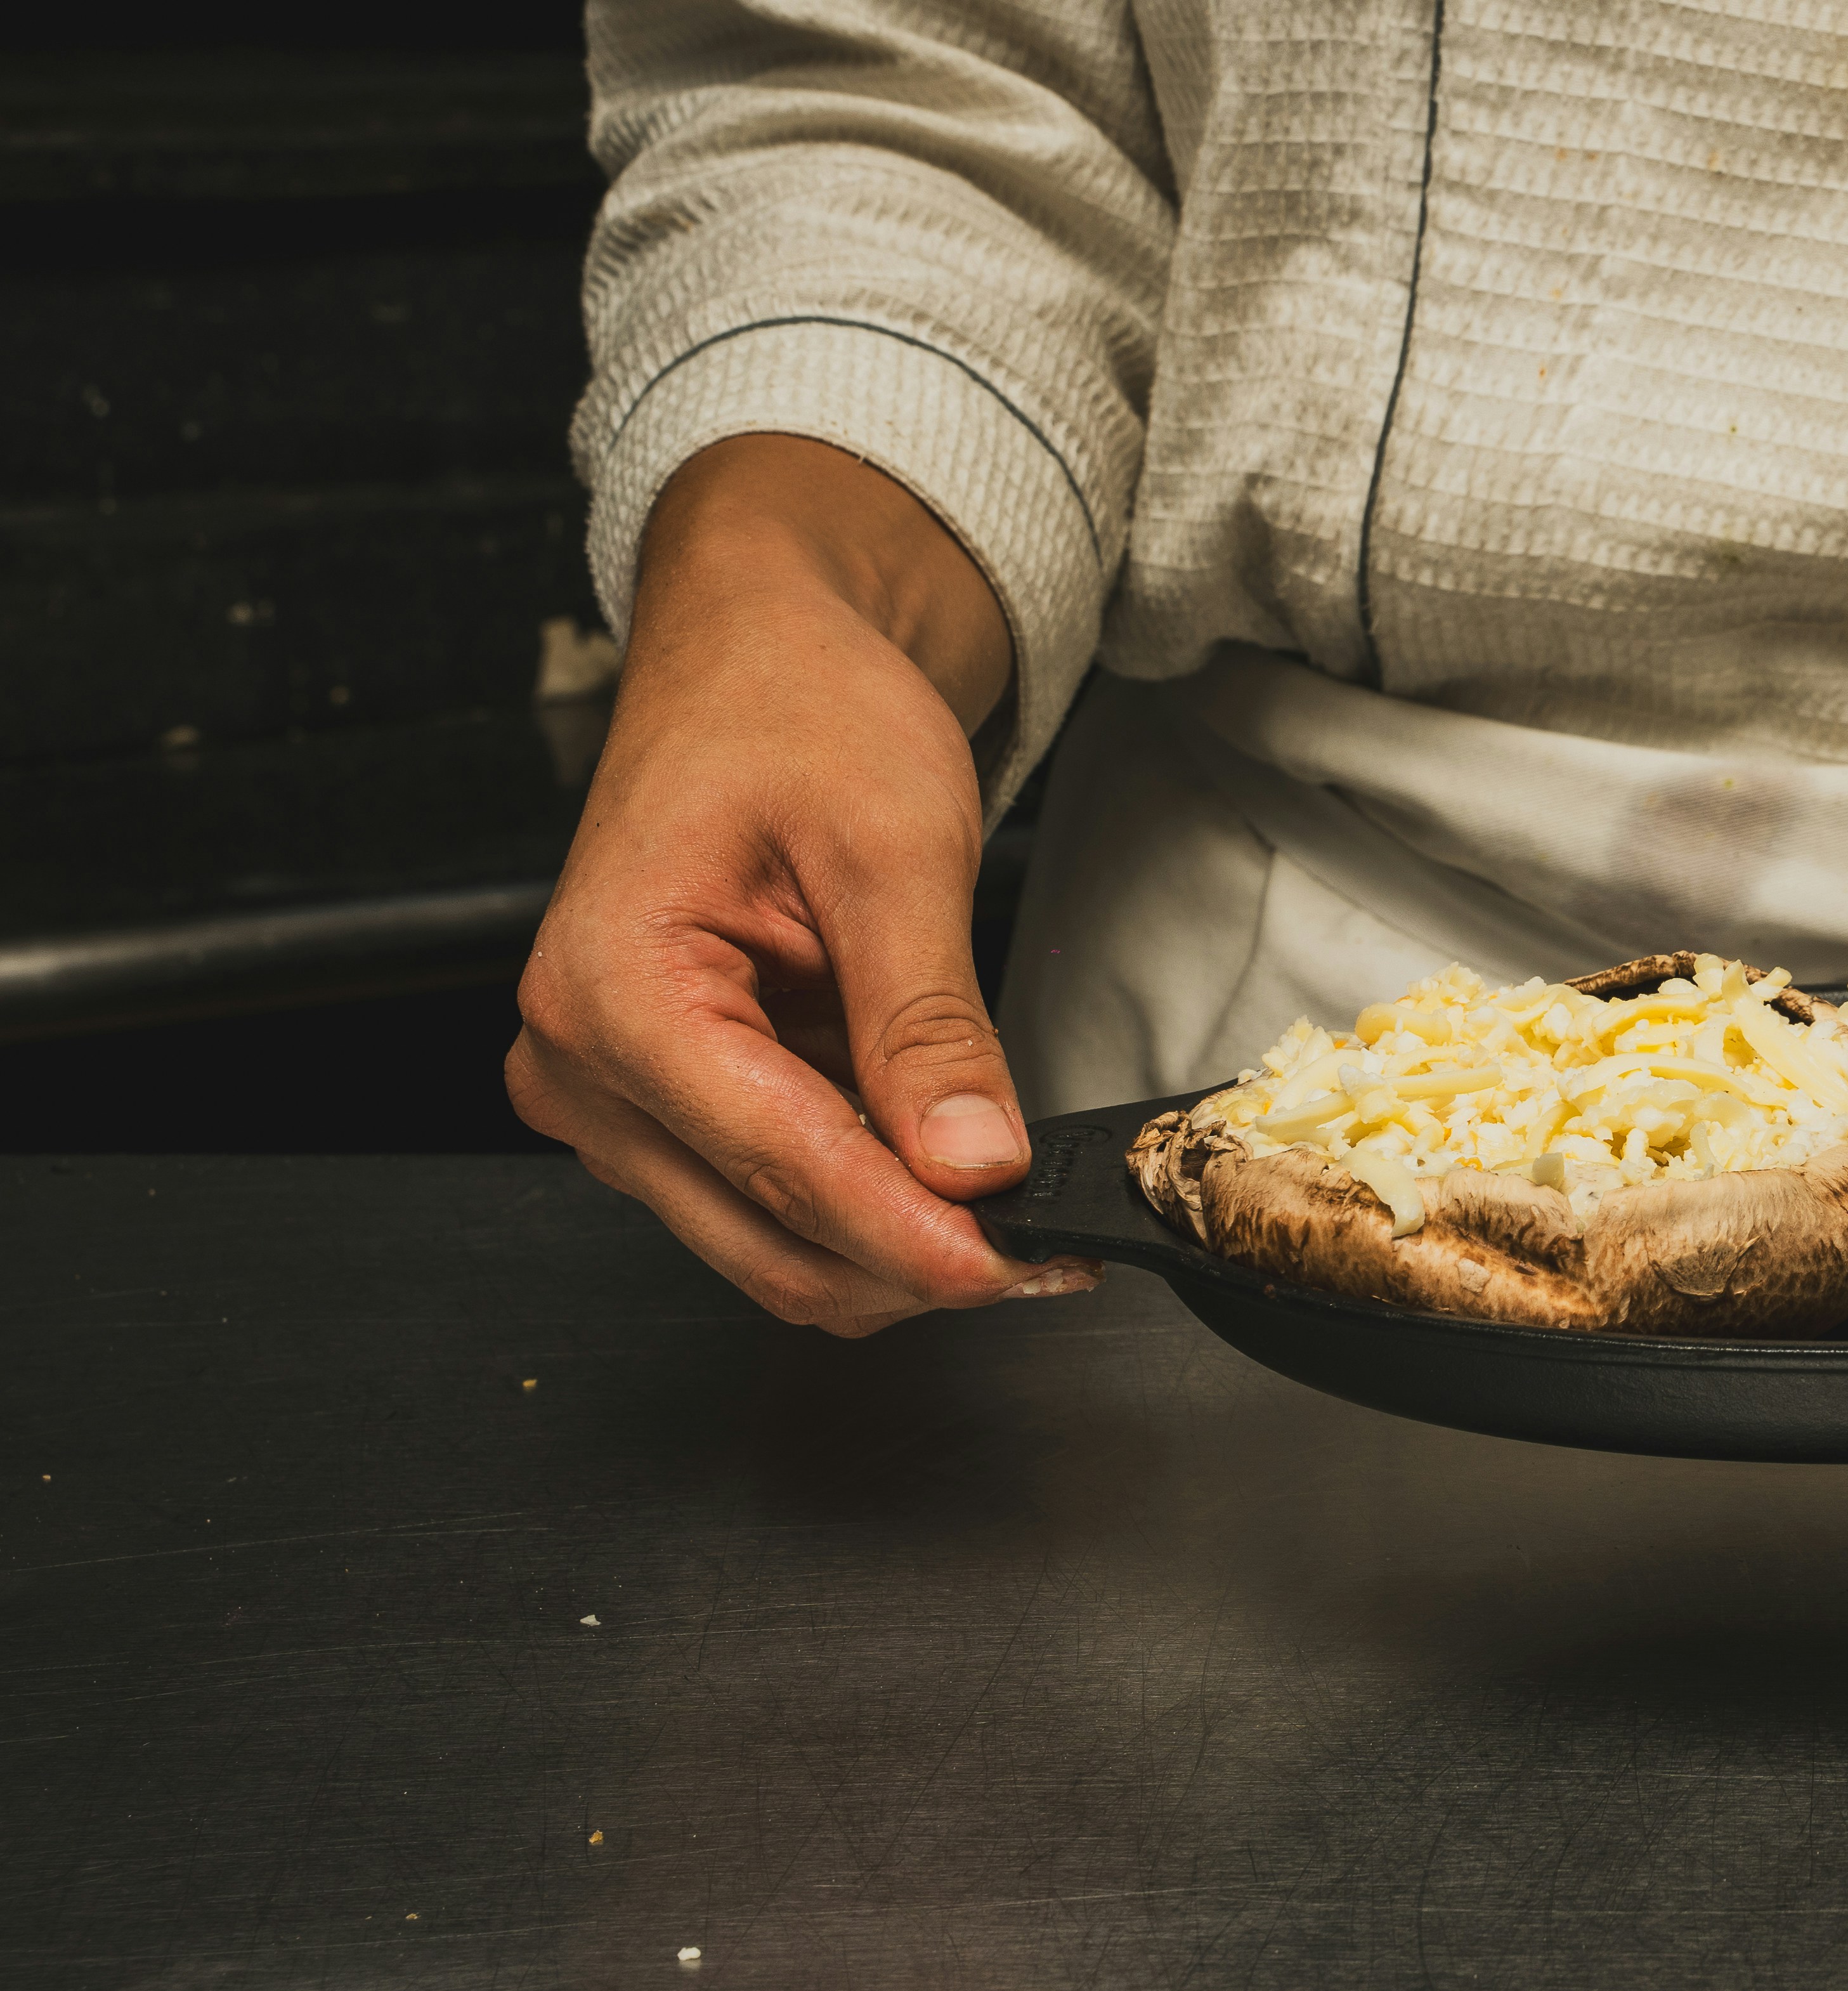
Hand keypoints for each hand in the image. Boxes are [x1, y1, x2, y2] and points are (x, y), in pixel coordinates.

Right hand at [507, 434, 1097, 1331]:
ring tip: (1015, 1190)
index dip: (919, 1236)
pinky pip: (776, 1207)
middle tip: (1058, 1240)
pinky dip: (875, 1209)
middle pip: (772, 1242)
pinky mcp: (664, 1115)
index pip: (782, 1167)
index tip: (1030, 1261)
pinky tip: (948, 1160)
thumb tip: (975, 1164)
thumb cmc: (802, 713)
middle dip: (919, 1257)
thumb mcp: (894, 848)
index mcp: (611, 993)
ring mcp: (613, 1103)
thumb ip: (927, 1021)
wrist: (759, 664)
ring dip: (900, 1245)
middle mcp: (581, 1070)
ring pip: (776, 1249)